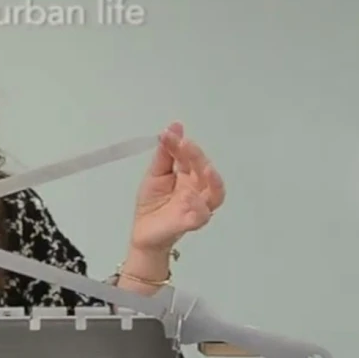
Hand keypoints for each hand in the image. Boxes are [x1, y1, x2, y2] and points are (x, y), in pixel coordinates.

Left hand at [128, 123, 225, 258]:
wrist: (143, 231)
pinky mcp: (190, 223)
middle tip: (186, 144)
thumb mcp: (155, 174)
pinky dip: (199, 207)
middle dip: (198, 157)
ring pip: (215, 195)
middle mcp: (198, 190)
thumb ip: (165, 153)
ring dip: (213, 181)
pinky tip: (190, 196)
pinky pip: (201, 216)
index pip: (190, 157)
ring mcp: (197, 207)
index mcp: (189, 176)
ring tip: (206, 169)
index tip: (170, 133)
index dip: (182, 144)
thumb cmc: (152, 202)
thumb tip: (174, 126)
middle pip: (206, 172)